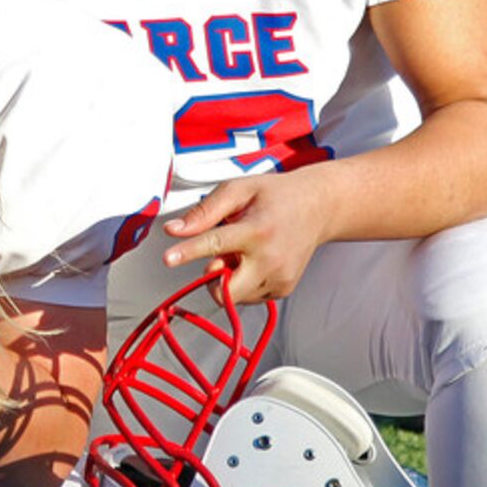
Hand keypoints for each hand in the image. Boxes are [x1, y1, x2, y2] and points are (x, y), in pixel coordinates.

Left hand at [160, 170, 338, 303]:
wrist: (319, 207)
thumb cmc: (277, 196)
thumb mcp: (238, 190)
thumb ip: (205, 211)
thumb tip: (175, 230)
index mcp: (257, 230)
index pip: (215, 244)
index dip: (187, 252)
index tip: (168, 258)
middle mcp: (271, 259)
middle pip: (226, 290)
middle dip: (212, 279)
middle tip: (221, 256)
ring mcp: (280, 278)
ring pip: (235, 296)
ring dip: (229, 278)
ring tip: (243, 251)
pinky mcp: (283, 289)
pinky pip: (249, 296)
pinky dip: (244, 282)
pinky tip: (254, 260)